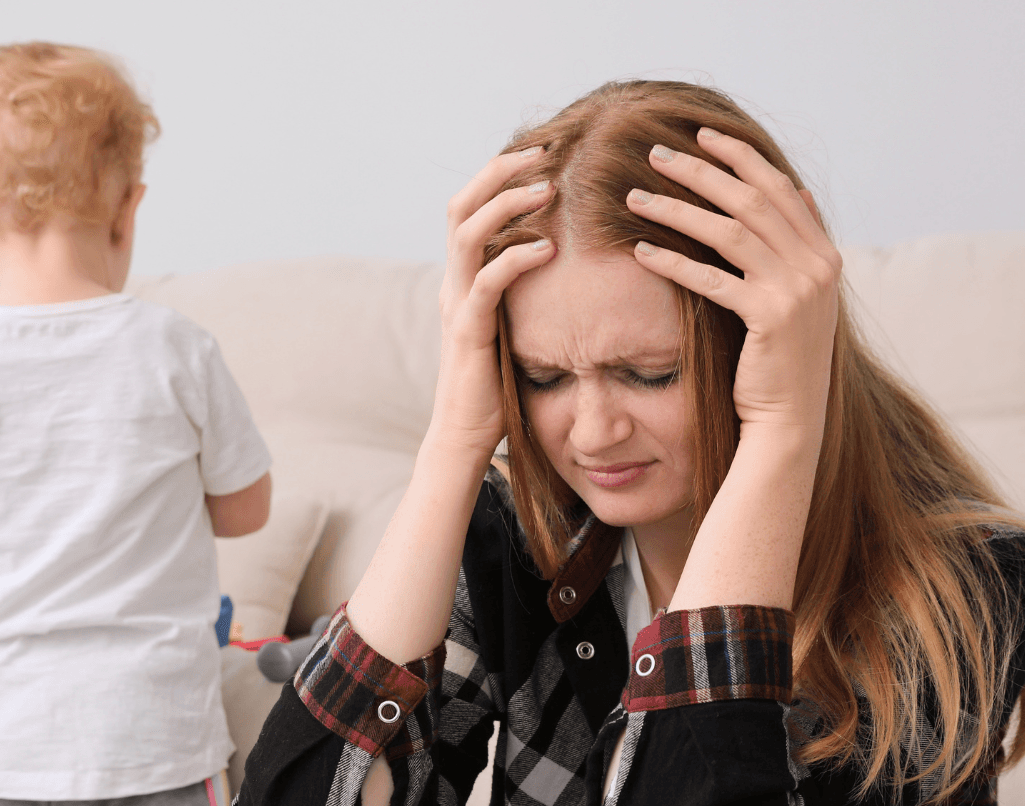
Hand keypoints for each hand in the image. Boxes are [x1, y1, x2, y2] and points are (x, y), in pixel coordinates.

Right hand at [431, 147, 558, 455]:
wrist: (465, 438)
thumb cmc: (498, 385)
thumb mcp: (517, 324)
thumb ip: (528, 290)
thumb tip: (571, 258)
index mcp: (464, 275)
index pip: (473, 205)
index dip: (503, 171)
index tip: (548, 150)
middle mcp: (454, 281)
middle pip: (462, 203)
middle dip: (502, 169)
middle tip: (547, 149)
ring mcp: (457, 304)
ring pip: (467, 233)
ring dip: (507, 202)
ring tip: (548, 186)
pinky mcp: (468, 332)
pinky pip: (487, 284)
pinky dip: (515, 258)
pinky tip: (548, 248)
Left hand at [626, 129, 841, 436]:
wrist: (791, 418)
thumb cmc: (782, 359)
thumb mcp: (801, 295)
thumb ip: (801, 244)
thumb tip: (799, 192)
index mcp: (824, 254)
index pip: (780, 187)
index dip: (741, 157)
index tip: (703, 134)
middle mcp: (817, 265)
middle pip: (751, 199)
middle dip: (701, 171)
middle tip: (657, 153)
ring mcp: (796, 290)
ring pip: (728, 231)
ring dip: (677, 209)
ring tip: (635, 197)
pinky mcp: (770, 317)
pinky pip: (711, 278)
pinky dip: (673, 261)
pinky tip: (640, 251)